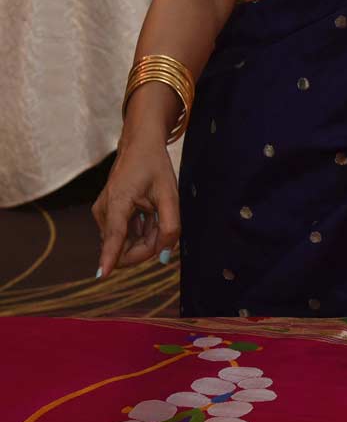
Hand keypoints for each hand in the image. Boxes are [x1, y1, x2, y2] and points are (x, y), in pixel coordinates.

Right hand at [92, 123, 180, 276]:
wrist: (139, 145)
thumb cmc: (154, 166)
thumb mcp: (170, 194)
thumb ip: (170, 226)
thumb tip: (164, 256)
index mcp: (119, 201)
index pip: (115, 235)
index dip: (109, 257)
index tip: (101, 276)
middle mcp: (105, 211)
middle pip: (125, 247)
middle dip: (148, 243)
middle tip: (162, 222)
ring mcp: (103, 214)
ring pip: (125, 243)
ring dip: (145, 235)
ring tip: (155, 211)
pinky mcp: (105, 216)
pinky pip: (123, 235)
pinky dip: (140, 230)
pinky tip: (147, 213)